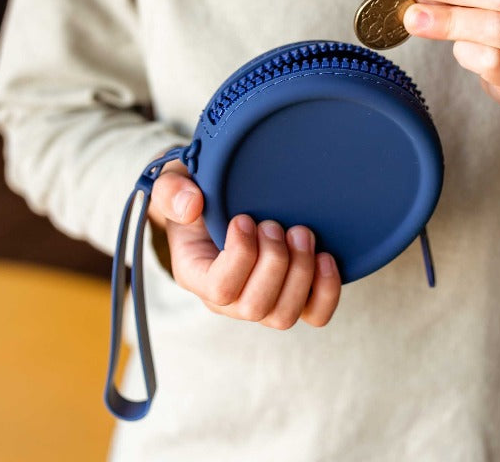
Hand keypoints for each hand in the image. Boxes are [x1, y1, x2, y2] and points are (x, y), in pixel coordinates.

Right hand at [147, 159, 341, 328]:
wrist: (227, 198)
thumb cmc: (200, 193)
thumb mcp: (175, 183)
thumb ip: (172, 190)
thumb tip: (191, 205)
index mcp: (197, 274)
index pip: (219, 289)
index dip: (239, 255)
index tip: (245, 218)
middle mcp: (229, 299)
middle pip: (255, 307)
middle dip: (274, 260)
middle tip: (275, 224)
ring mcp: (263, 301)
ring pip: (284, 315)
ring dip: (300, 271)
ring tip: (300, 232)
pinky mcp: (295, 296)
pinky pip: (315, 314)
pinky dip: (327, 289)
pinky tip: (325, 256)